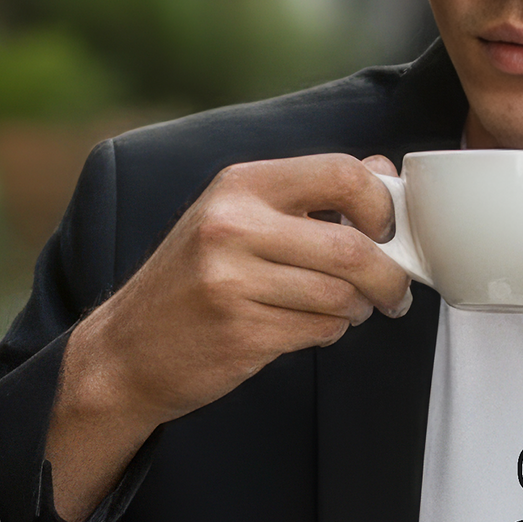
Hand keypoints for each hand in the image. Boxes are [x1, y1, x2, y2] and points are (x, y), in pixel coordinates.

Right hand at [47, 153, 411, 521]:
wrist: (128, 349)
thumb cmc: (192, 280)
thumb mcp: (235, 216)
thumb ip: (307, 194)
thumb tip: (382, 172)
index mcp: (241, 185)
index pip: (341, 173)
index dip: (381, 205)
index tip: (388, 231)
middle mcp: (233, 226)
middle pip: (352, 247)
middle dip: (389, 276)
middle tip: (394, 290)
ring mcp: (233, 282)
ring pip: (342, 295)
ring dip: (359, 309)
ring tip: (346, 309)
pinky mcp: (241, 333)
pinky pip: (321, 330)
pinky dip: (330, 332)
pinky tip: (311, 327)